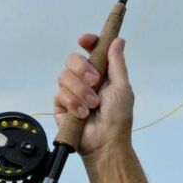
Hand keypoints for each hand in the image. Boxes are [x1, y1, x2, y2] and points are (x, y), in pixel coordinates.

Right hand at [53, 34, 133, 157]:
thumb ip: (117, 64)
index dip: (87, 42)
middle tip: (95, 81)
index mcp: (100, 72)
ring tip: (93, 106)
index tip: (85, 41)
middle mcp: (84, 79)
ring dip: (81, 91)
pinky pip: (59, 94)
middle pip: (72, 59)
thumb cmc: (119, 117)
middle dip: (82, 68)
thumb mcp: (122, 88)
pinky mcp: (60, 105)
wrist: (106, 142)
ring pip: (64, 75)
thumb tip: (118, 40)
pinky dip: (73, 103)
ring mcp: (71, 92)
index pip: (90, 50)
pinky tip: (82, 114)